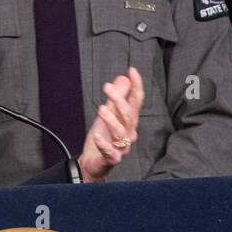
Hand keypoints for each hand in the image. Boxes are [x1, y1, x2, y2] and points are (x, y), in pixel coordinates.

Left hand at [78, 66, 144, 181]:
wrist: (95, 161)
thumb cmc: (103, 137)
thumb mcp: (109, 113)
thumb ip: (117, 97)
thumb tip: (123, 78)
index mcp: (129, 120)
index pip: (136, 101)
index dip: (136, 85)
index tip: (132, 70)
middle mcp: (128, 132)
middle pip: (128, 115)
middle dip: (119, 100)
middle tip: (107, 87)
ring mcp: (122, 147)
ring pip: (120, 132)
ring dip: (111, 119)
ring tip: (101, 108)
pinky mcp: (112, 158)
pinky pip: (110, 152)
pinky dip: (104, 144)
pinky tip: (97, 137)